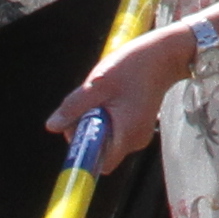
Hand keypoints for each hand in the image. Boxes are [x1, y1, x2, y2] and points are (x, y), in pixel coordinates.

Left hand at [48, 34, 175, 168]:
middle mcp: (135, 140)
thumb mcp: (98, 84)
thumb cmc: (134, 66)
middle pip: (100, 150)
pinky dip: (107, 116)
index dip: (83, 150)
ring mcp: (138, 133)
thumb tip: (52, 126)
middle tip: (89, 102)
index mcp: (127, 134)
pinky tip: (112, 95)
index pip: (98, 163)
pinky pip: (115, 129)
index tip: (76, 127)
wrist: (165, 54)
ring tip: (104, 94)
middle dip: (87, 129)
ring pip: (106, 137)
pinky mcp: (138, 125)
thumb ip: (74, 106)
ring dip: (96, 120)